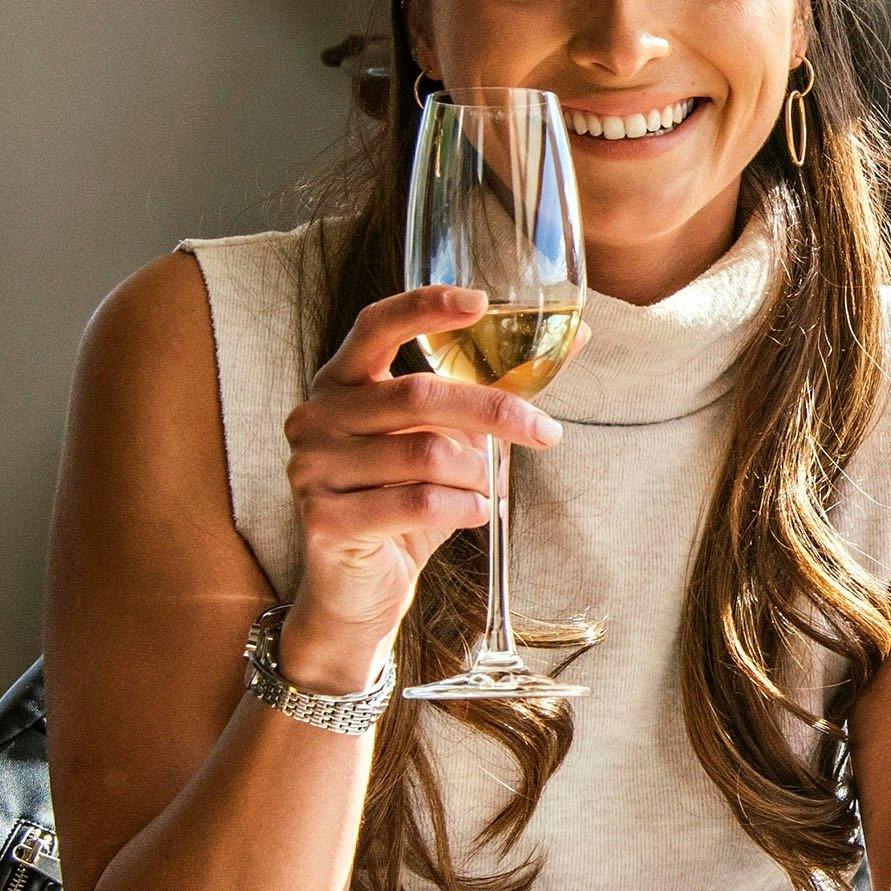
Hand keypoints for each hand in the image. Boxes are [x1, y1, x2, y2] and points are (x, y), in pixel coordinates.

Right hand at [282, 283, 556, 655]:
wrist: (360, 587)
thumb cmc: (407, 502)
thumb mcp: (453, 440)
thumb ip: (498, 388)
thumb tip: (578, 336)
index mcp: (341, 381)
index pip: (375, 325)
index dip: (425, 308)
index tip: (480, 303)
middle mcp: (316, 415)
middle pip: (417, 394)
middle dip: (493, 411)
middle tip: (546, 432)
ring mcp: (312, 468)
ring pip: (423, 454)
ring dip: (477, 473)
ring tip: (489, 489)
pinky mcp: (324, 519)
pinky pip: (414, 502)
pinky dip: (462, 507)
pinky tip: (476, 513)